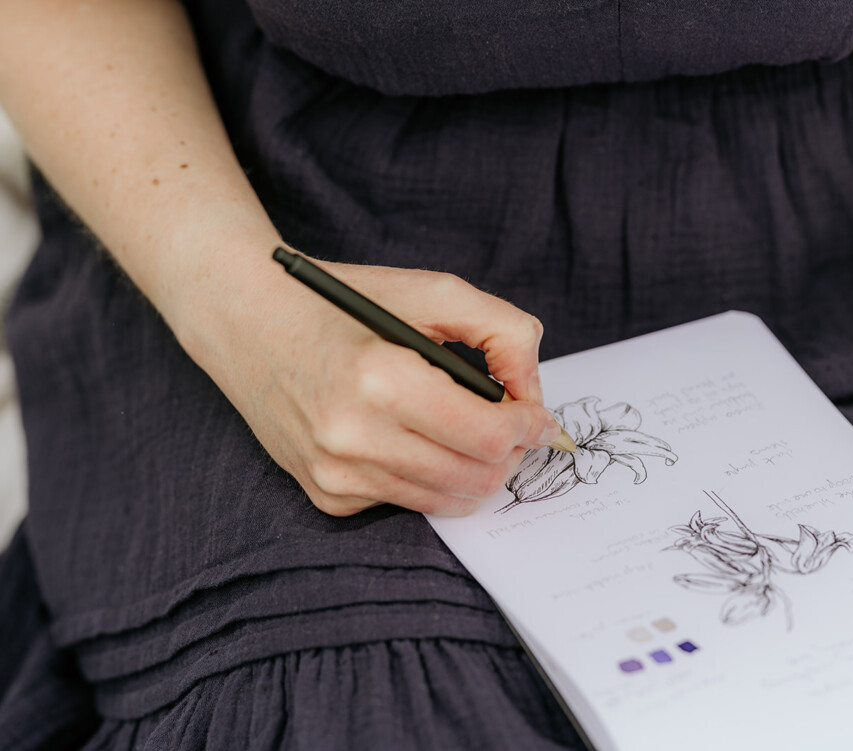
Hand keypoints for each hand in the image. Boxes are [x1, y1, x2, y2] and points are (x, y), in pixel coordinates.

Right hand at [194, 255, 562, 516]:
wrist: (246, 320)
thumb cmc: (343, 301)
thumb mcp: (432, 292)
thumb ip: (503, 332)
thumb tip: (533, 395)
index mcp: (380, 379)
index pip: (487, 436)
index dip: (529, 427)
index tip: (538, 416)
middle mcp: (351, 436)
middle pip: (475, 478)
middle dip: (510, 453)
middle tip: (513, 425)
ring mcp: (334, 474)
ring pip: (447, 500)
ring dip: (476, 470)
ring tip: (476, 432)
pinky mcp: (326, 495)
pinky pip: (407, 501)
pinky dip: (429, 476)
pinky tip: (415, 438)